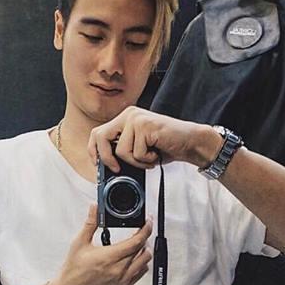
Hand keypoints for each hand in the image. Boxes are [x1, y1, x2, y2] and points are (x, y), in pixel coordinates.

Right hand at [51, 204, 152, 284]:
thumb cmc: (73, 271)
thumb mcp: (79, 243)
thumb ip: (90, 223)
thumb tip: (95, 208)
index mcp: (109, 257)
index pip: (136, 241)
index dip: (145, 228)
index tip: (147, 221)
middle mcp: (119, 269)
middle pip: (143, 250)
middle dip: (144, 237)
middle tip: (140, 229)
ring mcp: (123, 280)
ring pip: (145, 261)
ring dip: (144, 250)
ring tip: (137, 243)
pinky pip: (141, 273)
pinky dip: (141, 263)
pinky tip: (134, 258)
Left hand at [88, 107, 220, 172]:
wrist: (190, 142)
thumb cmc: (166, 147)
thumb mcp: (138, 148)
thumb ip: (122, 150)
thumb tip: (103, 165)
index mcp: (124, 118)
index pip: (97, 132)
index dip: (94, 150)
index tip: (98, 165)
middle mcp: (128, 115)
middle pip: (101, 137)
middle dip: (107, 158)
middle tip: (117, 169)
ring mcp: (136, 119)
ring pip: (121, 150)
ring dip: (136, 162)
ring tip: (149, 158)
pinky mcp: (145, 126)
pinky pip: (136, 153)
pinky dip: (147, 160)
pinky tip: (157, 154)